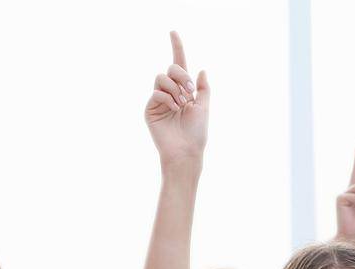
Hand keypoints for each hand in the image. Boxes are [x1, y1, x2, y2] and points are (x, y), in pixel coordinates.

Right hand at [144, 31, 208, 167]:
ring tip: (182, 104)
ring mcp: (159, 100)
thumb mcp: (204, 106)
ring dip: (175, 88)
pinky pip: (157, 92)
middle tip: (190, 92)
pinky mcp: (150, 109)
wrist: (186, 151)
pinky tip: (173, 110)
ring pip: (162, 77)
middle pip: (171, 67)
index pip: (179, 64)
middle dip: (182, 76)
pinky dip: (167, 99)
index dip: (176, 47)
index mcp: (184, 90)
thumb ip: (203, 88)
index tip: (173, 31)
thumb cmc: (196, 133)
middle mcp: (170, 92)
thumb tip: (202, 70)